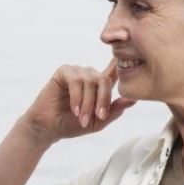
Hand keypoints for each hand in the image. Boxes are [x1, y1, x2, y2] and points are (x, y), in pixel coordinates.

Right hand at [20, 59, 136, 145]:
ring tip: (82, 119)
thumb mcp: (98, 121)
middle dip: (102, 100)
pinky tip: (74, 109)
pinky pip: (76, 80)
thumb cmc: (72, 125)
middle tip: (98, 117)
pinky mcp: (64, 72)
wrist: (48, 128)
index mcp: (99, 85)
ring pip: (91, 82)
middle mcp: (89, 75)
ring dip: (88, 103)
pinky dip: (77, 97)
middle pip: (105, 80)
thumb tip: (133, 100)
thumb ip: (114, 110)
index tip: (135, 56)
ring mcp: (77, 72)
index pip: (115, 72)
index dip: (123, 65)